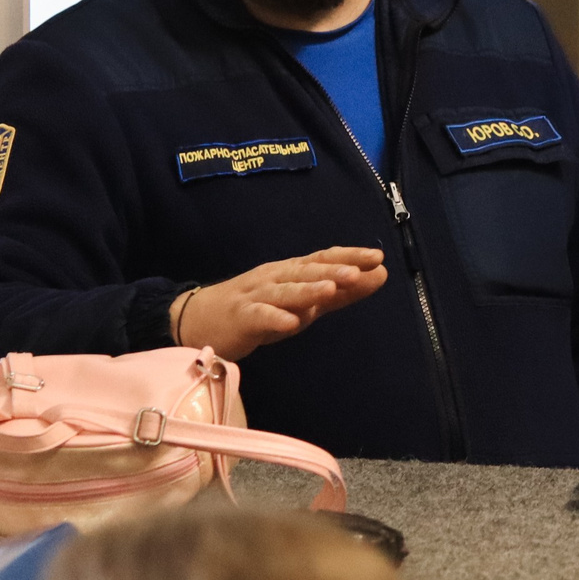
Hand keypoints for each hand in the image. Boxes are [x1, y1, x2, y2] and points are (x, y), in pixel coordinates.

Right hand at [171, 247, 387, 359]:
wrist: (200, 321)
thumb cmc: (258, 309)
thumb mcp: (302, 302)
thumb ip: (340, 293)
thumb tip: (379, 276)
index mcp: (291, 272)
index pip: (322, 258)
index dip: (349, 256)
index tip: (378, 257)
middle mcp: (275, 278)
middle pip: (306, 271)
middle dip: (333, 269)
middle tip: (359, 270)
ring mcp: (256, 296)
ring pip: (285, 291)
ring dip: (308, 290)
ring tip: (331, 289)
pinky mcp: (241, 318)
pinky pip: (259, 317)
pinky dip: (275, 318)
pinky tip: (291, 324)